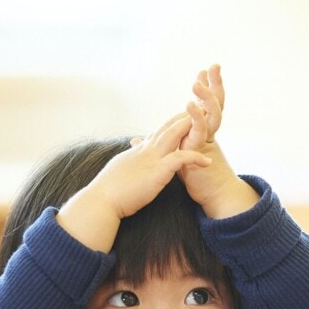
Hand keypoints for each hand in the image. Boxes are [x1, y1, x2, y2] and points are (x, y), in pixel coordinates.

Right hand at [56, 116, 209, 252]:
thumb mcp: (120, 172)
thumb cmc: (107, 192)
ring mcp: (151, 160)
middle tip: (198, 107)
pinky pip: (180, 160)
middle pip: (166, 128)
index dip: (170, 125)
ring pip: (173, 136)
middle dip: (182, 117)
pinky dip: (194, 157)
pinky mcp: (157, 172)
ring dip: (189, 126)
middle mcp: (144, 151)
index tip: (181, 117)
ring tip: (206, 120)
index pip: (156, 134)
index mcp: (137, 152)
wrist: (100, 201)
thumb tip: (128, 162)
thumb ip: (128, 164)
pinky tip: (208, 161)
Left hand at [171, 64, 258, 218]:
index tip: (202, 72)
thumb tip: (138, 139)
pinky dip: (196, 117)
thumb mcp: (170, 157)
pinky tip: (191, 105)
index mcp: (200, 131)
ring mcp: (207, 141)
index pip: (202, 103)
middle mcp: (207, 133)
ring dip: (206, 95)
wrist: (213, 196)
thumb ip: (156, 143)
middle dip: (213, 84)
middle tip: (214, 66)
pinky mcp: (203, 151)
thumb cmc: (196, 178)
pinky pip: (201, 130)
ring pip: (211, 113)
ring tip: (199, 80)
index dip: (203, 89)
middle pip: (213, 103)